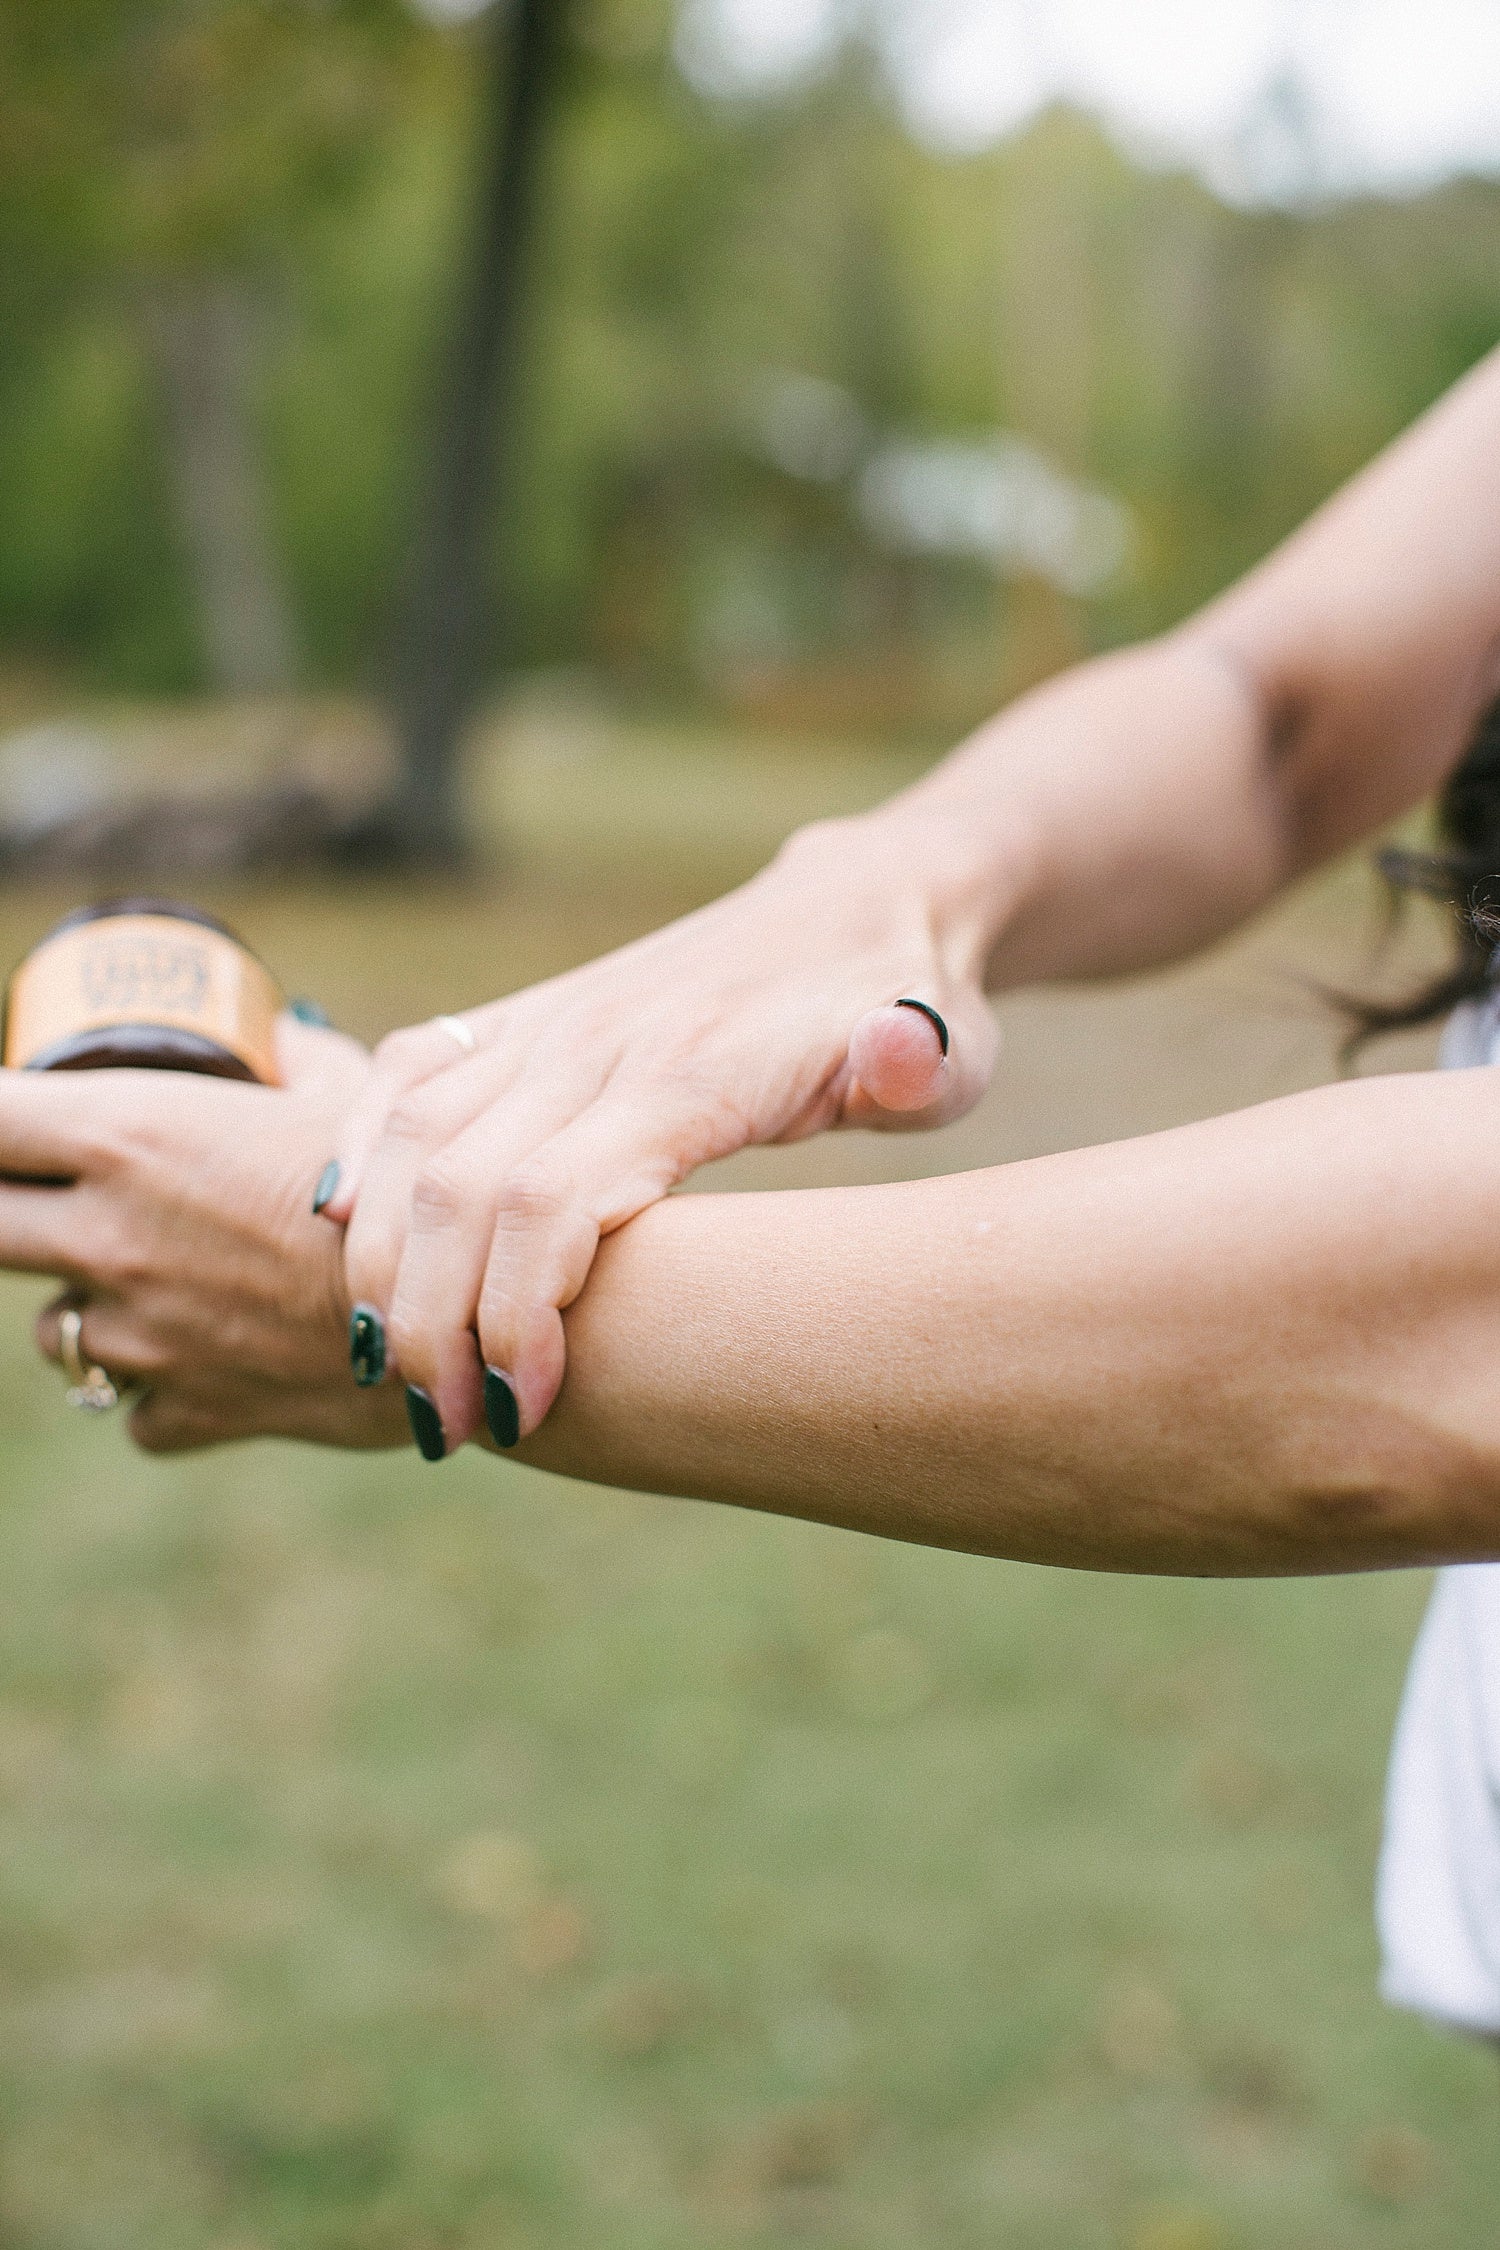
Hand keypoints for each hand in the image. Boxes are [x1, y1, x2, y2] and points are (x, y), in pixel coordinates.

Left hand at [0, 1018, 406, 1453]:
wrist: (474, 1313)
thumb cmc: (420, 1183)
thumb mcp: (360, 1090)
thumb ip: (302, 1062)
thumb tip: (284, 1036)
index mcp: (132, 1135)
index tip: (11, 1126)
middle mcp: (111, 1237)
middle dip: (6, 1213)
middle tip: (49, 1207)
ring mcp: (141, 1335)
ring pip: (58, 1334)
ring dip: (98, 1309)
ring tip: (178, 1288)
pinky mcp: (188, 1409)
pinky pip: (139, 1411)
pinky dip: (167, 1393)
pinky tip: (223, 1360)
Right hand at [325, 807, 1004, 1454]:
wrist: (862, 900)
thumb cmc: (911, 1003)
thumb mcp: (951, 1047)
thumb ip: (916, 1064)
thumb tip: (900, 1052)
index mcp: (687, 1069)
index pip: (554, 1197)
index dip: (518, 1315)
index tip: (528, 1414)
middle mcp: (594, 1040)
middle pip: (456, 1186)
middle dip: (430, 1324)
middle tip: (446, 1434)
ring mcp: (547, 1022)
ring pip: (406, 1138)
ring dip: (380, 1263)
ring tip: (390, 1377)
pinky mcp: (522, 1017)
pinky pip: (401, 1078)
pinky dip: (356, 1156)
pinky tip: (340, 1238)